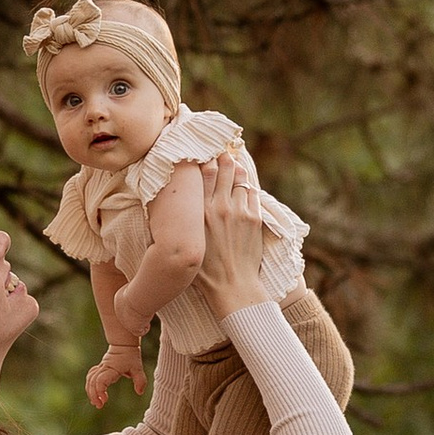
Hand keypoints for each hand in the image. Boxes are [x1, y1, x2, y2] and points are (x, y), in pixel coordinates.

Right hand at [86, 341, 145, 407]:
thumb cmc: (131, 357)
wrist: (123, 345)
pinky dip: (90, 387)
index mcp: (111, 368)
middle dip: (93, 395)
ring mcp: (100, 368)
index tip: (104, 400)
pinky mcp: (98, 369)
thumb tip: (139, 392)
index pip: (101, 380)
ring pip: (89, 380)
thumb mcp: (138, 368)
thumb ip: (140, 380)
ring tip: (96, 403)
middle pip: (92, 382)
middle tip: (99, 405)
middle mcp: (103, 368)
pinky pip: (90, 378)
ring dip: (90, 392)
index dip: (100, 390)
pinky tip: (94, 396)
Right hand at [199, 144, 268, 316]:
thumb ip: (186, 217)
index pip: (202, 172)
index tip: (202, 151)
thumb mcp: (188, 239)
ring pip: (238, 177)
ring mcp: (237, 211)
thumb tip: (180, 203)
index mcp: (198, 211)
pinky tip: (243, 181)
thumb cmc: (204, 269)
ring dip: (235, 167)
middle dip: (221, 155)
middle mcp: (217, 207)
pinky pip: (251, 191)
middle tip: (220, 148)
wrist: (232, 285)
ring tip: (232, 161)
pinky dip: (246, 184)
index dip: (203, 157)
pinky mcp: (253, 218)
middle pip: (222, 168)